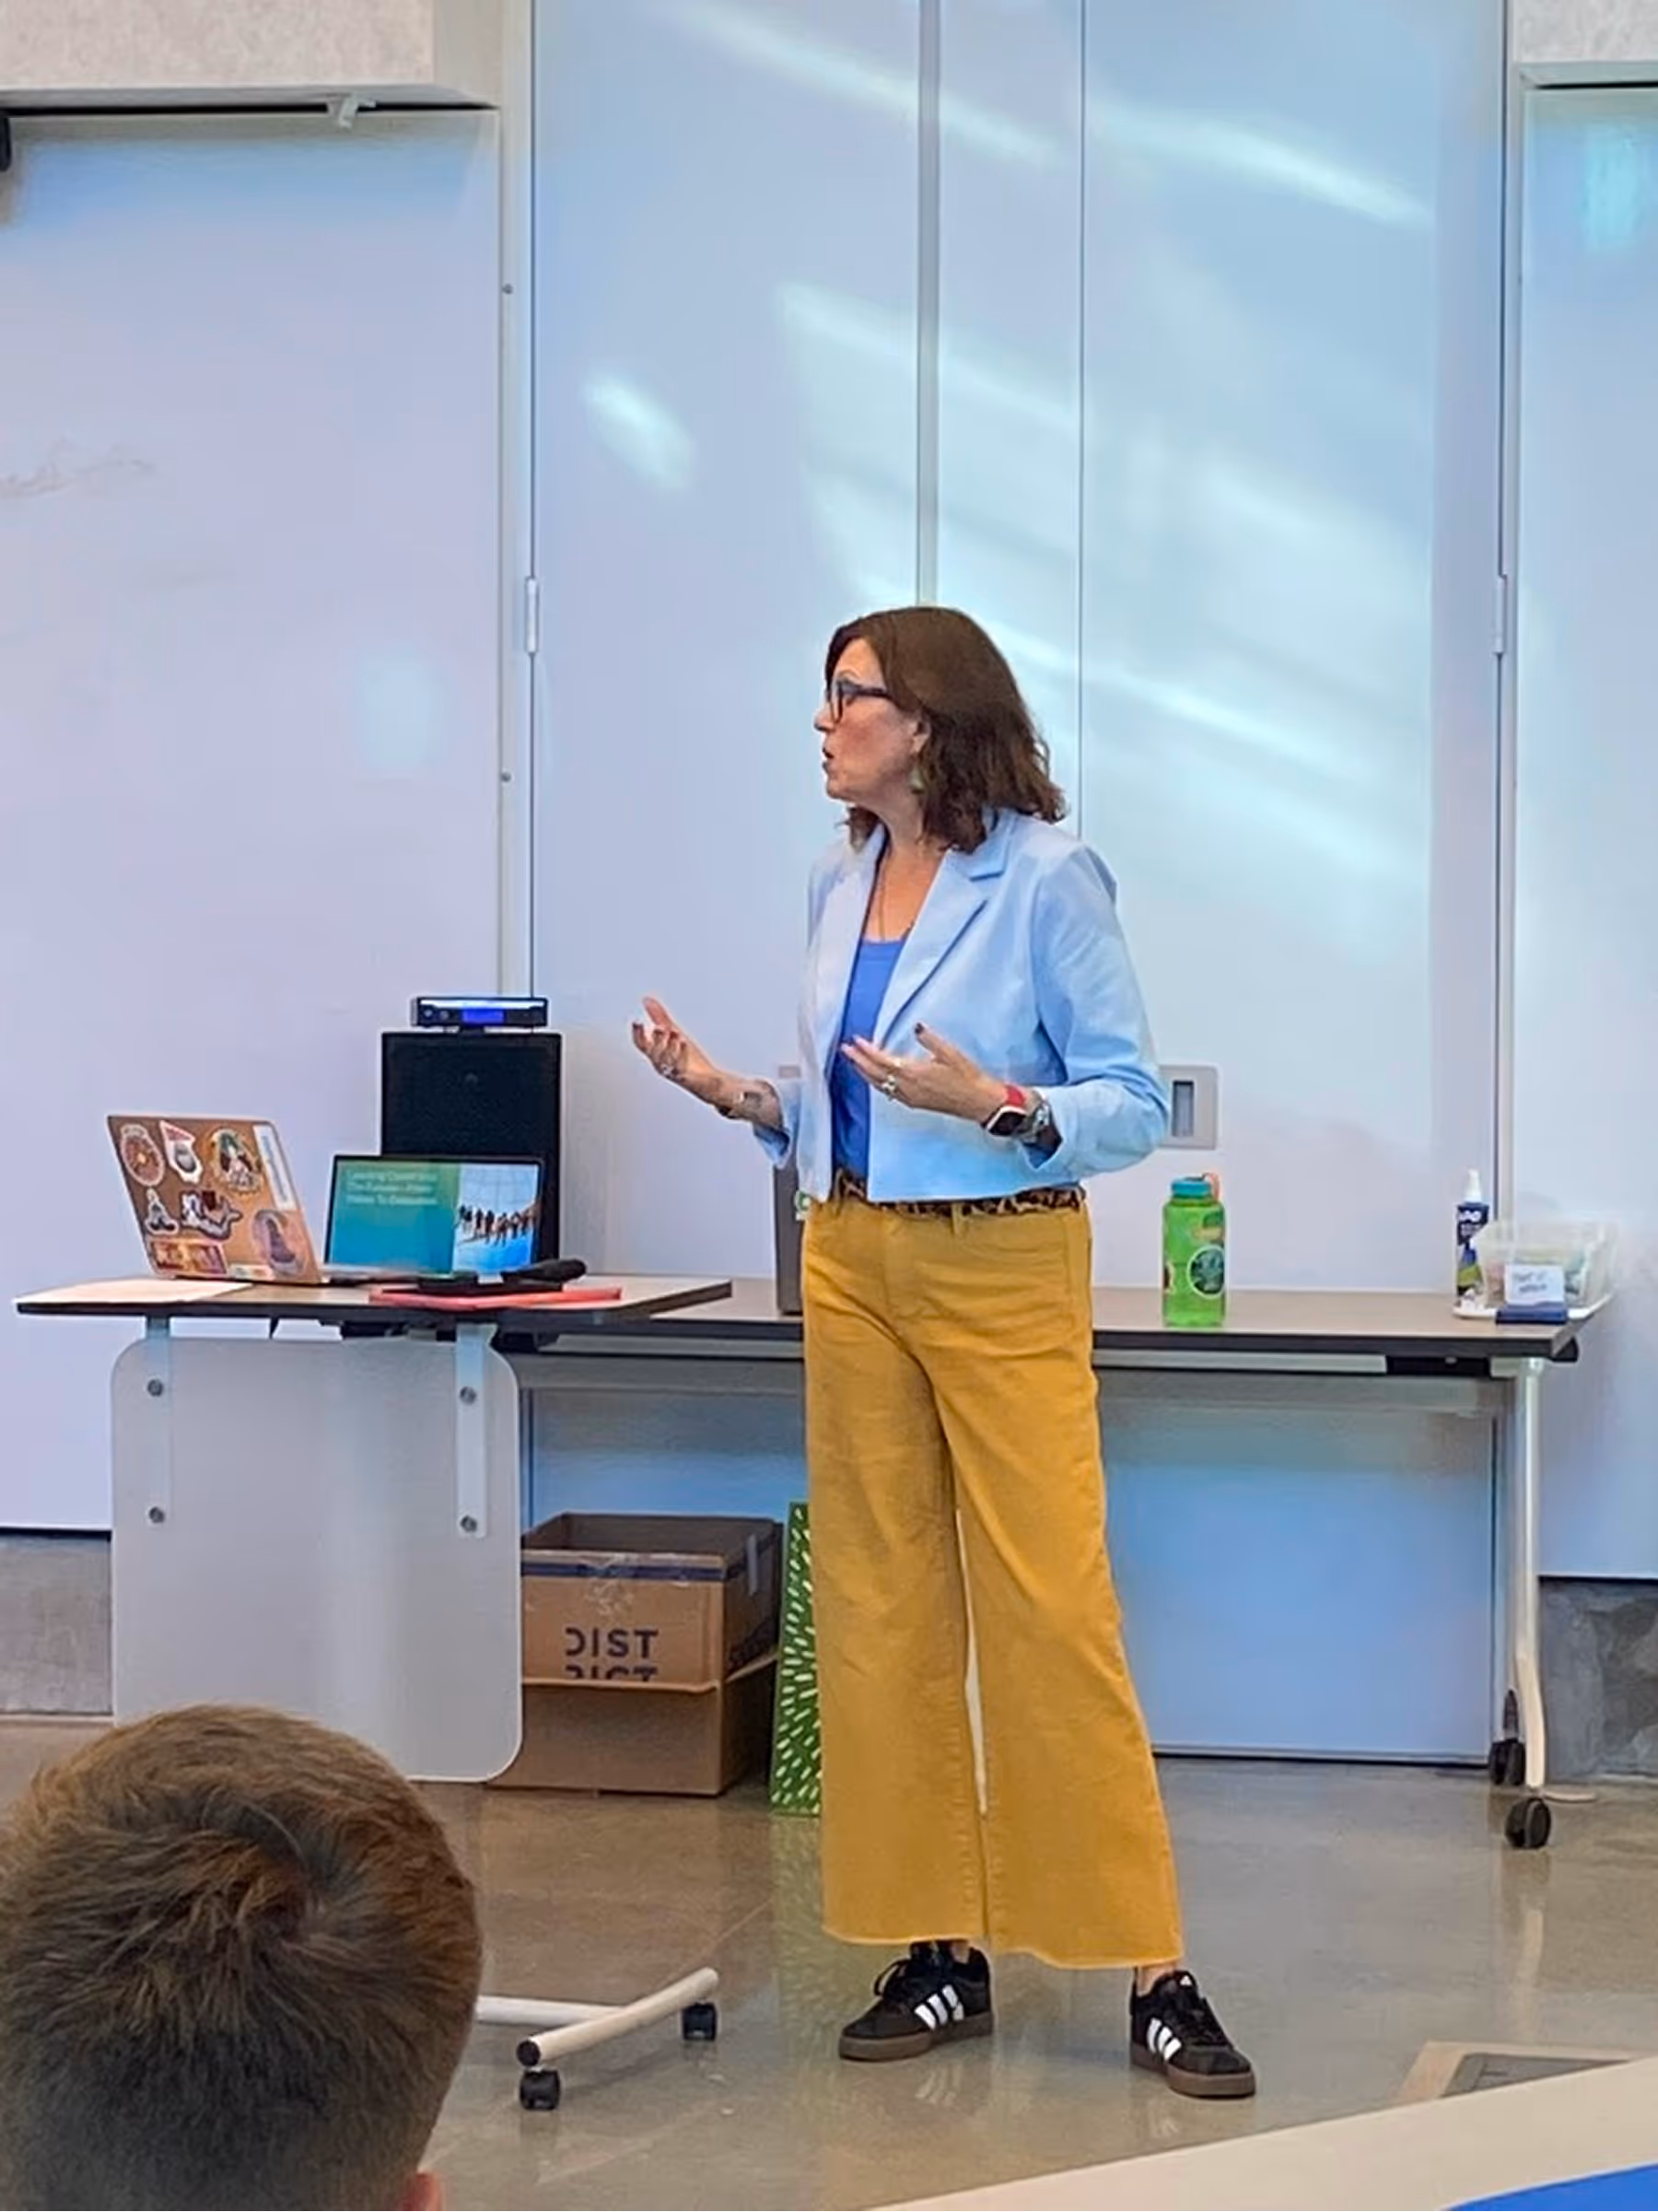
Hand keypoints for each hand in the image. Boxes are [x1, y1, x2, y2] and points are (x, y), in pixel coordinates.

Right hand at [631, 997, 728, 1108]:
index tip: (637, 1022)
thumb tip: (647, 1000)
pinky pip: (681, 1065)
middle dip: (656, 1039)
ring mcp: (672, 1069)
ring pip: (666, 1059)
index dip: (638, 1034)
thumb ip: (659, 1016)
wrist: (705, 1079)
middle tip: (660, 1027)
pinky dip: (682, 1053)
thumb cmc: (687, 1057)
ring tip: (674, 1032)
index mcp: (655, 1053)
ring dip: (669, 1045)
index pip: (641, 1044)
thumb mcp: (672, 1032)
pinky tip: (684, 1043)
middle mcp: (661, 1062)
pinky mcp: (685, 1075)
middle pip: (653, 1052)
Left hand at [840, 1023, 1004, 1124]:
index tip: (856, 1041)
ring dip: (865, 1073)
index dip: (867, 1051)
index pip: (882, 1061)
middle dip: (858, 1061)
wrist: (979, 1102)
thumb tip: (916, 1027)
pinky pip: (889, 1092)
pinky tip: (875, 1078)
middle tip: (845, 1050)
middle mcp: (908, 1087)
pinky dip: (877, 1083)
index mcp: (915, 1073)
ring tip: (854, 1062)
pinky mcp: (915, 1103)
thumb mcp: (951, 1053)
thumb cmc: (968, 1077)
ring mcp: (910, 1097)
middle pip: (875, 1074)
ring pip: (880, 1085)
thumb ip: (930, 1040)